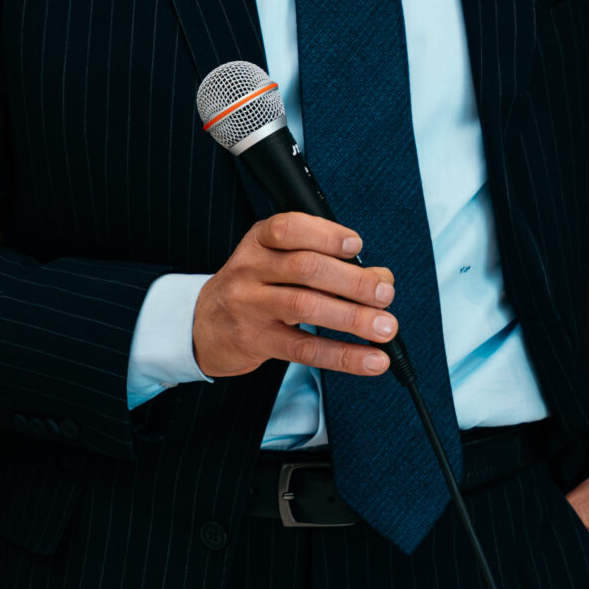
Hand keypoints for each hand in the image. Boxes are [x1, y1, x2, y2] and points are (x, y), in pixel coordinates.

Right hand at [192, 214, 397, 378]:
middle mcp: (251, 269)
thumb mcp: (281, 263)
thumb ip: (328, 263)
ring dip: (354, 318)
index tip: (357, 245)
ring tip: (386, 328)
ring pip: (306, 306)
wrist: (202, 326)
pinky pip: (304, 349)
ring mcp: (250, 305)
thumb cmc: (255, 287)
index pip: (290, 228)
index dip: (326, 235)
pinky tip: (371, 360)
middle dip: (352, 281)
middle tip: (385, 294)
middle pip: (306, 268)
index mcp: (260, 241)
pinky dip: (344, 355)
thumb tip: (381, 278)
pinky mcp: (256, 341)